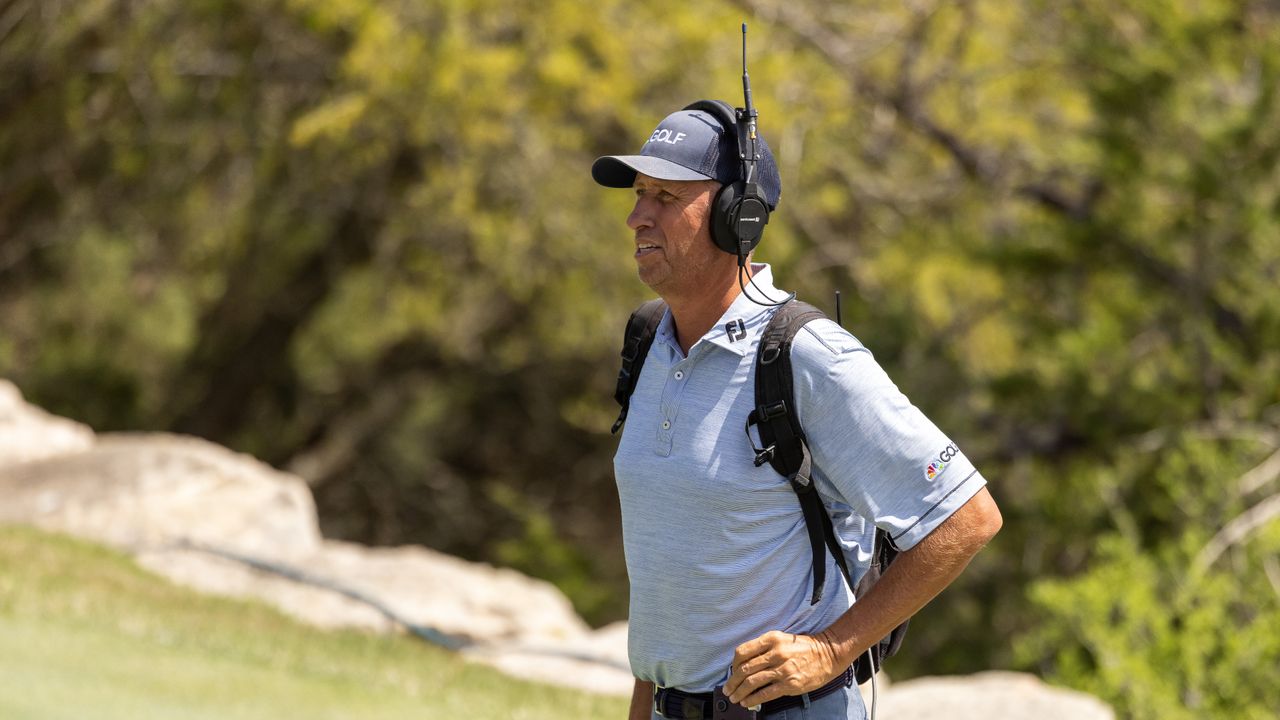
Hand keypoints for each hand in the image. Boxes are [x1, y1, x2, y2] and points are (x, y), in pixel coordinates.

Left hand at [722, 630, 842, 707]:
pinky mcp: (789, 684)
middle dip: (733, 681)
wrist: (828, 654)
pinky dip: (753, 699)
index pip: (743, 652)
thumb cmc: (804, 647)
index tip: (731, 672)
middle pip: (744, 669)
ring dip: (740, 692)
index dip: (733, 665)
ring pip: (752, 682)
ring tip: (735, 698)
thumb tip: (745, 665)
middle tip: (728, 689)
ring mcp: (782, 669)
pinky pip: (765, 693)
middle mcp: (775, 653)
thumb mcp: (782, 639)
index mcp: (771, 639)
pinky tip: (747, 702)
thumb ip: (764, 649)